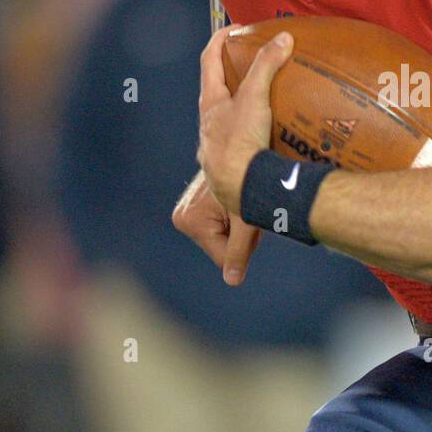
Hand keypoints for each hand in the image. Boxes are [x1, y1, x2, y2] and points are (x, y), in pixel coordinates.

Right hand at [172, 168, 261, 284]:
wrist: (238, 149)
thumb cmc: (247, 180)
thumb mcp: (247, 219)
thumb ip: (239, 251)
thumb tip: (232, 282)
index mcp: (190, 221)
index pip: (223, 257)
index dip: (244, 245)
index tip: (249, 222)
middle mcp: (182, 217)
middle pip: (220, 247)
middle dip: (239, 236)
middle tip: (247, 212)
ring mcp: (186, 212)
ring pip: (221, 238)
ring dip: (237, 228)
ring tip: (242, 205)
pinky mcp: (193, 208)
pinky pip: (218, 227)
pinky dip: (232, 220)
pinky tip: (235, 204)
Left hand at [196, 26, 294, 215]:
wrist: (240, 187)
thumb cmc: (239, 141)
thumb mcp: (254, 97)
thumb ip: (266, 66)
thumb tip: (282, 38)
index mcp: (210, 103)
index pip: (209, 62)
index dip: (219, 41)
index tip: (232, 30)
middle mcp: (208, 125)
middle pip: (215, 93)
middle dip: (231, 78)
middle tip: (250, 68)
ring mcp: (216, 147)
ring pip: (225, 122)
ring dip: (239, 111)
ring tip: (263, 107)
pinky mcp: (228, 168)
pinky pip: (237, 146)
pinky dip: (249, 138)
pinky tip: (265, 142)